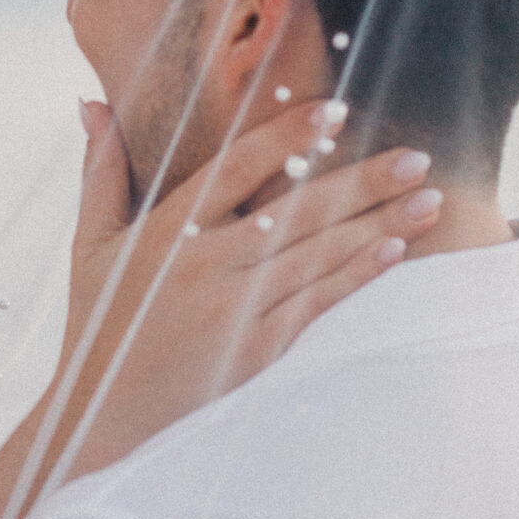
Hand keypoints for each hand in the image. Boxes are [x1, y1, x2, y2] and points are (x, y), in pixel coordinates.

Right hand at [53, 98, 440, 474]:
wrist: (99, 417)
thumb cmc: (97, 324)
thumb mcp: (89, 244)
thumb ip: (101, 170)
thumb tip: (93, 102)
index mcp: (166, 231)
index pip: (238, 167)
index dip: (289, 136)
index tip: (337, 110)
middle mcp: (203, 266)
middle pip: (298, 210)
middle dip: (365, 182)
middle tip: (419, 156)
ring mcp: (232, 311)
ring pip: (317, 256)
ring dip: (379, 225)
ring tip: (428, 198)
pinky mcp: (253, 353)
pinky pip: (315, 305)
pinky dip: (356, 276)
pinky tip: (395, 251)